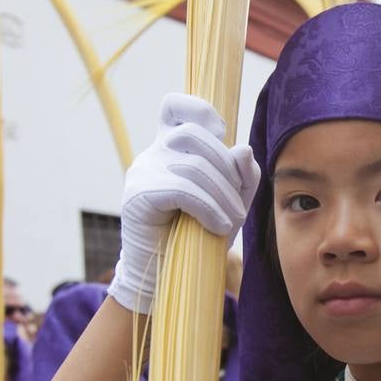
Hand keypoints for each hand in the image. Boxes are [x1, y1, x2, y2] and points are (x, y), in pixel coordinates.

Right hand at [108, 94, 261, 313]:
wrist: (164, 275)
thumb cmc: (198, 235)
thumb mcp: (230, 201)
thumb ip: (242, 175)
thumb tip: (242, 149)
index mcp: (171, 146)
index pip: (175, 106)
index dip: (201, 111)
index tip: (220, 138)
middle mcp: (153, 152)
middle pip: (195, 135)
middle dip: (226, 169)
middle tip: (238, 205)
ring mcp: (142, 171)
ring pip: (193, 165)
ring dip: (223, 195)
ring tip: (232, 222)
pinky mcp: (138, 196)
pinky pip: (182, 190)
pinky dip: (208, 208)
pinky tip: (218, 227)